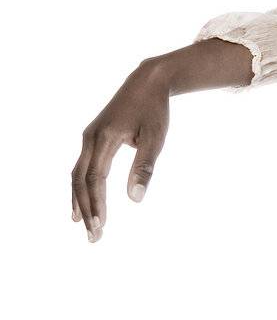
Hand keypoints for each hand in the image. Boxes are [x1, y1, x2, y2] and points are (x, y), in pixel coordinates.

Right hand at [72, 60, 170, 242]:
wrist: (147, 82)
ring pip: (77, 175)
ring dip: (80, 201)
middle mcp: (90, 138)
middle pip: (80, 180)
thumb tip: (135, 199)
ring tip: (84, 226)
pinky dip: (81, 187)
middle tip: (93, 236)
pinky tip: (83, 204)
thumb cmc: (154, 111)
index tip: (101, 227)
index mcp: (105, 138)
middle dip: (85, 209)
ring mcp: (89, 137)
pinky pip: (81, 167)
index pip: (95, 179)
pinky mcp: (92, 138)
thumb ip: (144, 168)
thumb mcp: (156, 139)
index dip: (96, 205)